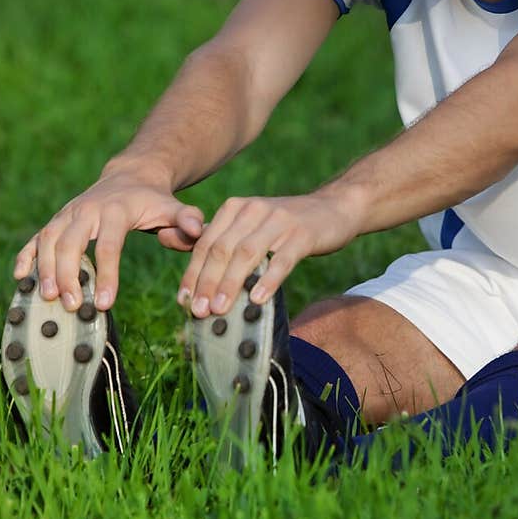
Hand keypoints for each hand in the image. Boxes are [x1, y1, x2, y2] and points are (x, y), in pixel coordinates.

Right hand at [15, 171, 205, 310]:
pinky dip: (27, 255)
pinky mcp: (58, 220)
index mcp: (116, 210)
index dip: (106, 274)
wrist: (131, 176)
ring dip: (45, 269)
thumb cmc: (155, 201)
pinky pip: (37, 237)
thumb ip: (188, 220)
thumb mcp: (174, 208)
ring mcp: (69, 214)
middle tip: (71, 305)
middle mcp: (87, 210)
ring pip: (49, 240)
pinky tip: (21, 277)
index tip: (105, 303)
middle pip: (71, 243)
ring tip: (47, 298)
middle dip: (69, 275)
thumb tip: (200, 231)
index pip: (109, 245)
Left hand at [177, 191, 359, 316]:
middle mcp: (253, 210)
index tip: (184, 301)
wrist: (333, 208)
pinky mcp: (302, 234)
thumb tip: (191, 272)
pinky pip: (282, 259)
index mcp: (235, 208)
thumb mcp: (252, 226)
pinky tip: (257, 299)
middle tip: (199, 311)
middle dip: (207, 282)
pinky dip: (267, 280)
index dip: (193, 273)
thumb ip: (223, 241)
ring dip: (230, 283)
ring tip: (220, 309)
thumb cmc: (286, 226)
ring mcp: (279, 221)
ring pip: (247, 254)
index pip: (206, 243)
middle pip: (222, 249)